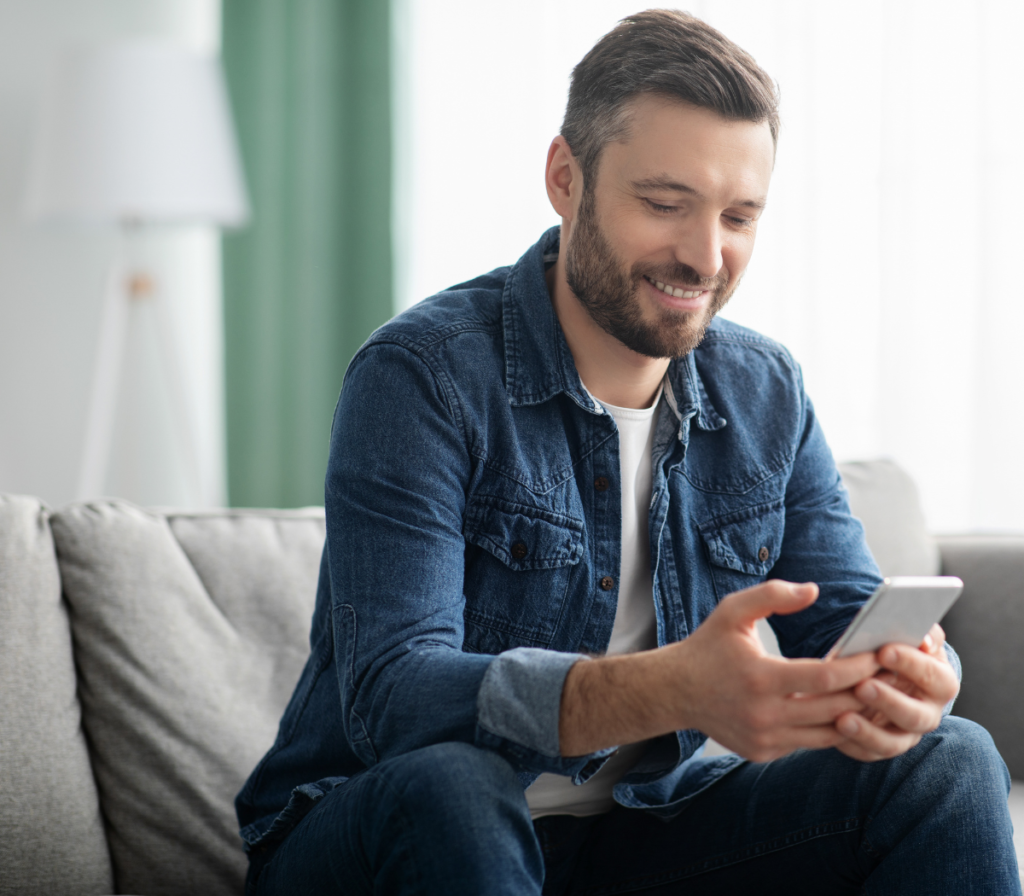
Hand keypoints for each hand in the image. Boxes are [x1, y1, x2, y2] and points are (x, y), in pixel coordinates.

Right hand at [667, 580, 880, 761]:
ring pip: (828, 735)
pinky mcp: (763, 752)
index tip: (881, 653)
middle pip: (835, 709)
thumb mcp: (733, 610)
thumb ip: (773, 595)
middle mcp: (764, 715)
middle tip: (894, 675)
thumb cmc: (708, 646)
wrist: (674, 691)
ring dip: (855, 715)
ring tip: (879, 695)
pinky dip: (829, 728)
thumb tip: (814, 590)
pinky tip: (845, 710)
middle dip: (868, 691)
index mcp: (760, 678)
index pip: (826, 677)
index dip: (859, 667)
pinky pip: (808, 743)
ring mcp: (764, 738)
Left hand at [833, 624, 959, 761]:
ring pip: (892, 742)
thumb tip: (924, 637)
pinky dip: (851, 743)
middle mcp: (927, 713)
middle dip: (889, 701)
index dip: (911, 664)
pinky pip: (868, 753)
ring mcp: (905, 735)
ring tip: (843, 718)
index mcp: (939, 682)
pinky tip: (834, 729)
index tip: (883, 651)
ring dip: (868, 731)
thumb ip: (918, 628)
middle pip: (916, 716)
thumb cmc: (894, 648)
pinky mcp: (881, 748)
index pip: (935, 677)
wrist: (881, 673)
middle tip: (862, 686)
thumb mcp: (908, 635)